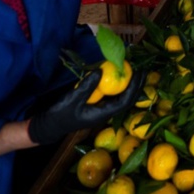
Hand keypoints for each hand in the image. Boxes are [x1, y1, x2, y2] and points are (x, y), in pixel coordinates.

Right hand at [28, 68, 145, 144]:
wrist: (50, 125)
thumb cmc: (61, 114)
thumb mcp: (72, 99)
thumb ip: (87, 86)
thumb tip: (101, 71)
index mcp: (103, 114)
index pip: (125, 101)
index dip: (134, 87)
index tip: (139, 73)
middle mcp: (106, 112)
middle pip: (128, 98)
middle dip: (137, 84)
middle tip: (143, 68)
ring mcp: (103, 108)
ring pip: (121, 96)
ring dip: (129, 83)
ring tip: (135, 68)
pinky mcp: (98, 104)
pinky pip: (113, 94)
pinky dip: (118, 84)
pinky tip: (119, 73)